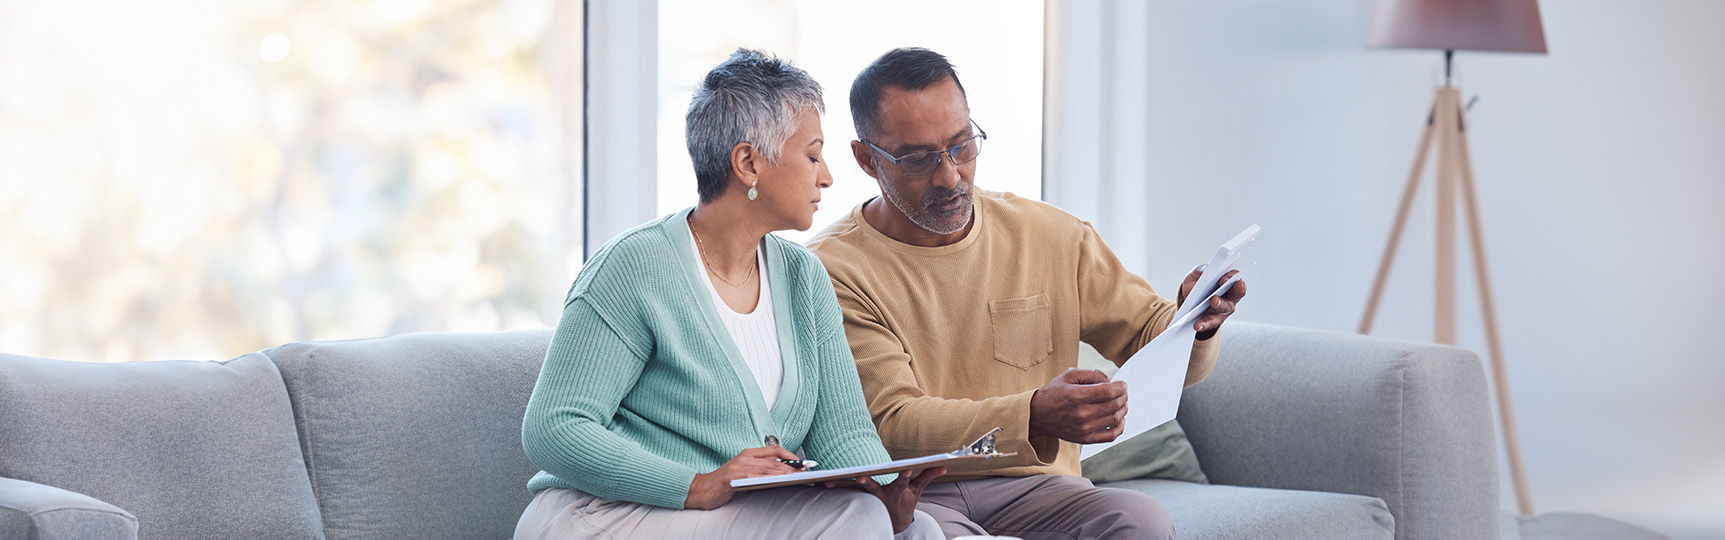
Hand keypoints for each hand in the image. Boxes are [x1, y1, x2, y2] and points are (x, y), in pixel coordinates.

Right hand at [685, 446, 800, 509]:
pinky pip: (755, 477)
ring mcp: (739, 467)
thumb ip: (760, 468)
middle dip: (792, 466)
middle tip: (806, 471)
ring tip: (798, 477)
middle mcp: (744, 457)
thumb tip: (783, 472)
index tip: (803, 463)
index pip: (774, 450)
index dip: (791, 456)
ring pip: (767, 468)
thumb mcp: (743, 470)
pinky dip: (769, 479)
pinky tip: (779, 482)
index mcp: (748, 453)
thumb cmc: (724, 482)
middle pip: (774, 460)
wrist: (702, 489)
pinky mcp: (733, 478)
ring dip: (784, 472)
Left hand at [822, 467, 945, 532]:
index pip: (902, 481)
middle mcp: (880, 494)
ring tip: (827, 481)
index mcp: (896, 491)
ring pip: (853, 489)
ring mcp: (867, 496)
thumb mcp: (917, 490)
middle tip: (859, 476)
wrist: (892, 523)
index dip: (904, 475)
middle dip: (866, 481)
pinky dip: (833, 487)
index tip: (906, 469)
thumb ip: (927, 476)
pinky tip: (819, 483)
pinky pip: (843, 491)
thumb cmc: (904, 503)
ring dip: (840, 485)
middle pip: (872, 486)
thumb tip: (944, 465)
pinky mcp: (856, 497)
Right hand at [1028, 368, 1127, 443]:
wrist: (1037, 416)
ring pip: (1115, 419)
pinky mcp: (1085, 439)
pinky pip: (1111, 436)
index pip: (1109, 392)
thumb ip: (1091, 374)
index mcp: (1077, 396)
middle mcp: (1082, 414)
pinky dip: (1120, 427)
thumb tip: (1111, 380)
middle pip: (1114, 405)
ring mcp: (1084, 429)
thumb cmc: (1053, 394)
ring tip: (1122, 402)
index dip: (1121, 387)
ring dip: (1123, 409)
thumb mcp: (1068, 376)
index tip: (1123, 384)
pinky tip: (1120, 419)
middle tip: (1123, 392)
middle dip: (1124, 396)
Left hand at [1178, 267, 1246, 339]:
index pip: (1235, 278)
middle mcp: (1231, 296)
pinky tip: (1197, 325)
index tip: (1223, 280)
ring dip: (1214, 311)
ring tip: (1205, 312)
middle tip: (1214, 299)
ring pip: (1223, 311)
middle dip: (1224, 299)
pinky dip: (1204, 324)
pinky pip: (1211, 323)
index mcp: (1229, 281)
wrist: (1189, 297)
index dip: (1231, 279)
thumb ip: (1200, 270)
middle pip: (1233, 297)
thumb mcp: (1197, 274)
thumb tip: (1202, 271)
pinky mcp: (1215, 320)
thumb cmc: (1198, 282)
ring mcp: (1224, 309)